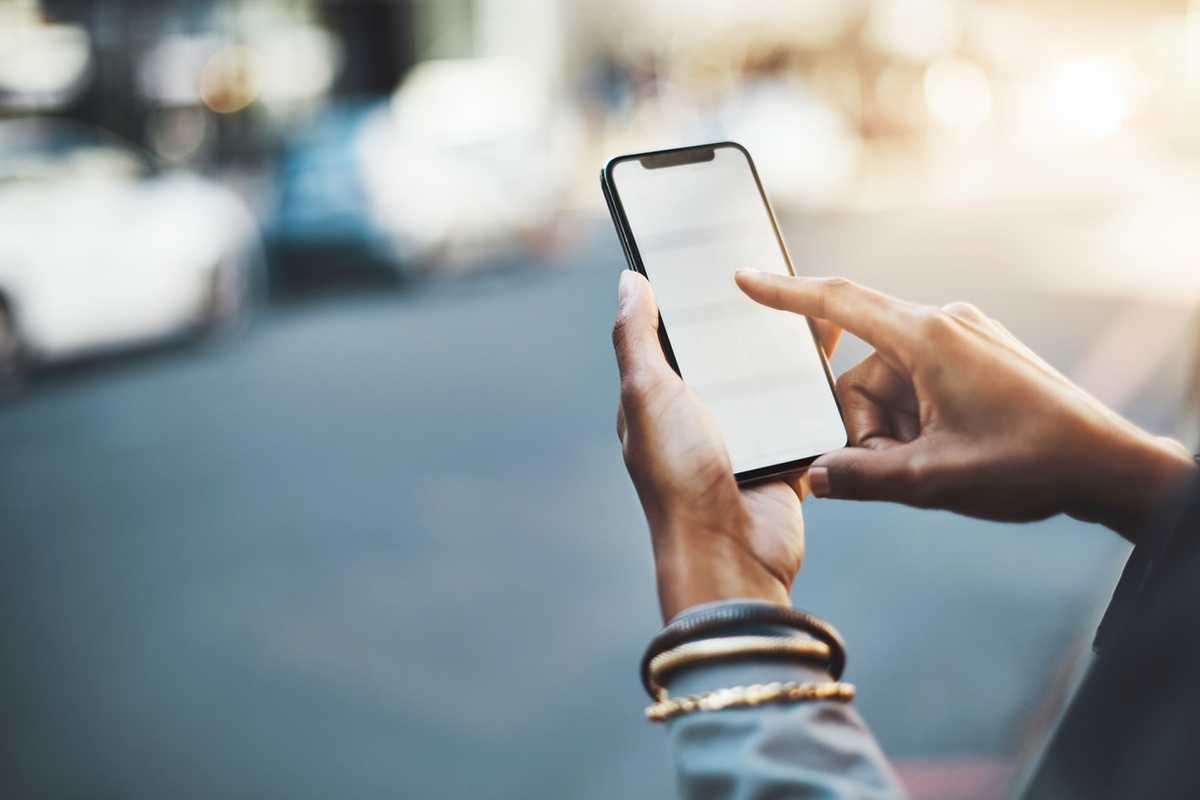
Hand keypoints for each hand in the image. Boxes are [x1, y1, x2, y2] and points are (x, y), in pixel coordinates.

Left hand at [613, 270, 837, 621]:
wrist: (729, 551)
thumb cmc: (677, 475)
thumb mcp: (647, 395)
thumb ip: (636, 338)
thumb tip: (629, 281)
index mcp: (659, 400)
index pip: (676, 337)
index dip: (694, 300)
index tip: (718, 256)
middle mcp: (699, 417)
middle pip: (730, 355)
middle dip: (752, 319)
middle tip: (780, 270)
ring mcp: (743, 437)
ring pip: (771, 381)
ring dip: (789, 350)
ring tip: (816, 302)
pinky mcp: (783, 456)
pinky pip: (805, 414)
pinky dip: (819, 390)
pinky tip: (837, 356)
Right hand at [735, 271, 1196, 540]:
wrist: (1109, 467)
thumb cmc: (1031, 464)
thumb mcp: (932, 480)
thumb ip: (861, 477)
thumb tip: (815, 477)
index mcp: (928, 338)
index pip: (839, 303)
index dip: (785, 293)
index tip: (745, 278)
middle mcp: (945, 325)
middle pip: (863, 372)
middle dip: (867, 425)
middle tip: (901, 468)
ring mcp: (965, 338)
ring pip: (892, 383)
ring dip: (896, 429)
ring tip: (935, 464)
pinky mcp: (980, 354)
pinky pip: (921, 381)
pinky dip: (918, 418)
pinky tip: (950, 449)